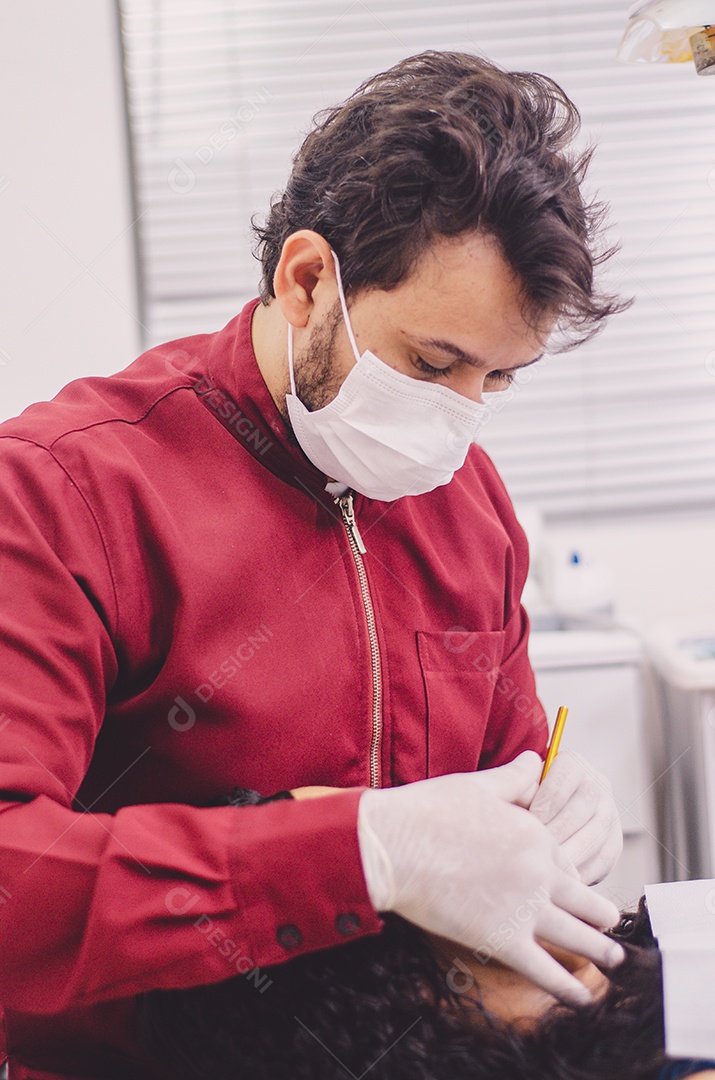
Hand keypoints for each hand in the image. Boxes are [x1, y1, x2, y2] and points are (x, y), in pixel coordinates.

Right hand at [357, 752, 624, 1006]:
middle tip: (610, 929)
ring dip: (600, 952)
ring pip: (578, 937)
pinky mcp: (503, 940)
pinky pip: (547, 970)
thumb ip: (515, 777)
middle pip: (585, 901)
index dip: (574, 878)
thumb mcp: (479, 786)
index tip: (578, 889)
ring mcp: (525, 909)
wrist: (395, 846)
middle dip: (602, 918)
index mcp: (536, 836)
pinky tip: (583, 997)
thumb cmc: (429, 812)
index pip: (568, 862)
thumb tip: (537, 760)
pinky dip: (569, 988)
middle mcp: (540, 874)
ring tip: (613, 962)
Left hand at [528, 749, 622, 884]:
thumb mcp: (519, 785)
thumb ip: (517, 785)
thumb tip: (515, 791)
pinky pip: (602, 861)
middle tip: (532, 855)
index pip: (560, 785)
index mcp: (572, 764)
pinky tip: (560, 881)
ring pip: (593, 838)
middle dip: (553, 837)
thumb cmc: (525, 797)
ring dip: (567, 858)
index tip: (523, 826)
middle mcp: (597, 784)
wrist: (548, 810)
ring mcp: (610, 813)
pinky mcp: (615, 843)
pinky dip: (581, 873)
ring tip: (543, 872)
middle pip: (579, 812)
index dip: (541, 808)